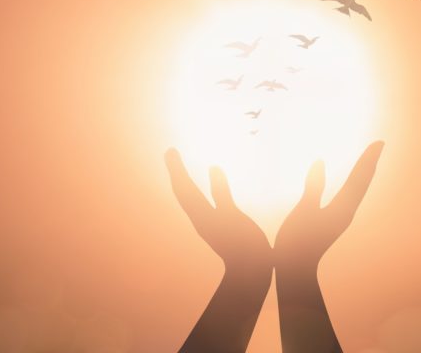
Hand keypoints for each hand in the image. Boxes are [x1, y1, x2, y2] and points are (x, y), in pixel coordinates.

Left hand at [165, 149, 272, 275]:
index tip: (170, 150)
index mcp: (201, 215)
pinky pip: (209, 199)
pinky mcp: (221, 223)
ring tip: (183, 166)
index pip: (183, 188)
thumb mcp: (231, 215)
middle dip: (176, 171)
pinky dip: (208, 186)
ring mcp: (210, 221)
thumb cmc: (243, 245)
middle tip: (170, 152)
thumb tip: (213, 167)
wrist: (250, 270)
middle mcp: (200, 217)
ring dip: (187, 179)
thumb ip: (221, 191)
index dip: (176, 168)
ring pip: (192, 196)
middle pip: (183, 191)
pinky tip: (215, 175)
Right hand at [274, 141, 384, 271]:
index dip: (367, 159)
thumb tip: (321, 162)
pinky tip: (349, 184)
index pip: (359, 178)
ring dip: (363, 173)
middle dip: (369, 163)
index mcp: (342, 208)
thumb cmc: (297, 241)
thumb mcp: (304, 211)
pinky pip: (349, 196)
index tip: (379, 143)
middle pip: (363, 182)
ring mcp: (341, 217)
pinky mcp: (335, 221)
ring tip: (368, 160)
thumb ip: (313, 186)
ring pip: (358, 190)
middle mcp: (347, 211)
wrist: (296, 268)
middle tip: (379, 145)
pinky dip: (353, 183)